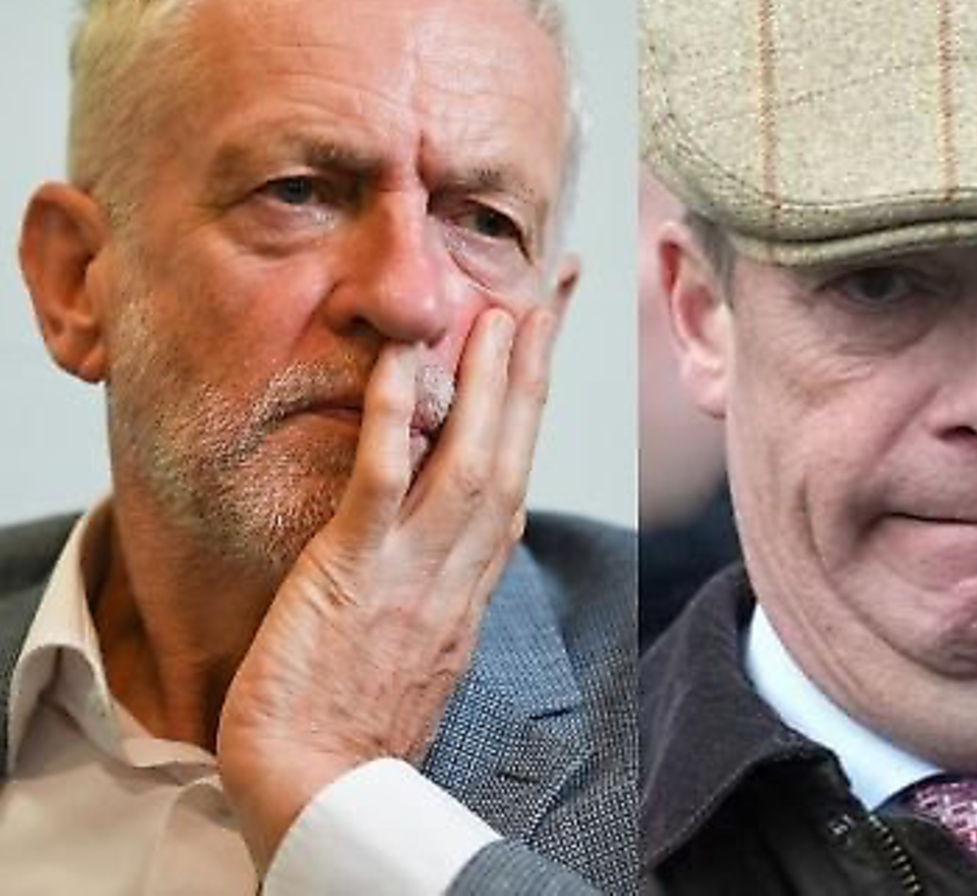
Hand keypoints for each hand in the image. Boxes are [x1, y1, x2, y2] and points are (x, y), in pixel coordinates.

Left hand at [217, 307, 557, 868]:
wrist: (323, 788)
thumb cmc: (352, 730)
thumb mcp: (417, 647)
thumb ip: (435, 586)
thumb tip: (441, 546)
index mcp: (475, 581)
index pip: (517, 472)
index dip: (535, 402)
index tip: (547, 342)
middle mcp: (463, 566)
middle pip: (514, 448)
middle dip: (538, 363)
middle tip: (552, 290)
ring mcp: (416, 567)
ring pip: (469, 453)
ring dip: (490, 375)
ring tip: (501, 304)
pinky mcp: (356, 569)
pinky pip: (382, 478)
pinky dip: (393, 413)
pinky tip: (400, 359)